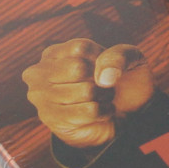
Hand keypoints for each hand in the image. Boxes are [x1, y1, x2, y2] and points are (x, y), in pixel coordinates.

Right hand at [21, 39, 154, 148]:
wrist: (121, 116)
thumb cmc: (121, 81)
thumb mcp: (129, 59)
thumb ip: (119, 56)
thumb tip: (103, 78)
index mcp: (54, 53)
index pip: (80, 48)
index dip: (101, 59)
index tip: (104, 68)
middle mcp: (39, 72)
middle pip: (78, 68)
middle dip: (101, 79)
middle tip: (102, 86)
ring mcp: (41, 97)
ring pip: (86, 91)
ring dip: (104, 97)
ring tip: (100, 99)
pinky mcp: (51, 119)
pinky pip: (89, 111)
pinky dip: (104, 111)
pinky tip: (99, 112)